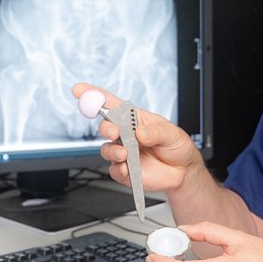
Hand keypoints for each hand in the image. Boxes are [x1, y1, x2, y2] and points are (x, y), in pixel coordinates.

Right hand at [73, 83, 203, 193]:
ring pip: (106, 149)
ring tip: (124, 154)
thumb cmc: (176, 146)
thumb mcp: (171, 133)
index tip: (79, 90)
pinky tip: (126, 168)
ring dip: (112, 151)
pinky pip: (114, 170)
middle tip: (114, 132)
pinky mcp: (124, 171)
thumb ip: (156, 132)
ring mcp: (123, 152)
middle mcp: (125, 134)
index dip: (93, 95)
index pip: (110, 104)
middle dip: (106, 127)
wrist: (183, 172)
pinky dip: (118, 169)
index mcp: (134, 118)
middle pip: (106, 126)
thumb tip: (140, 133)